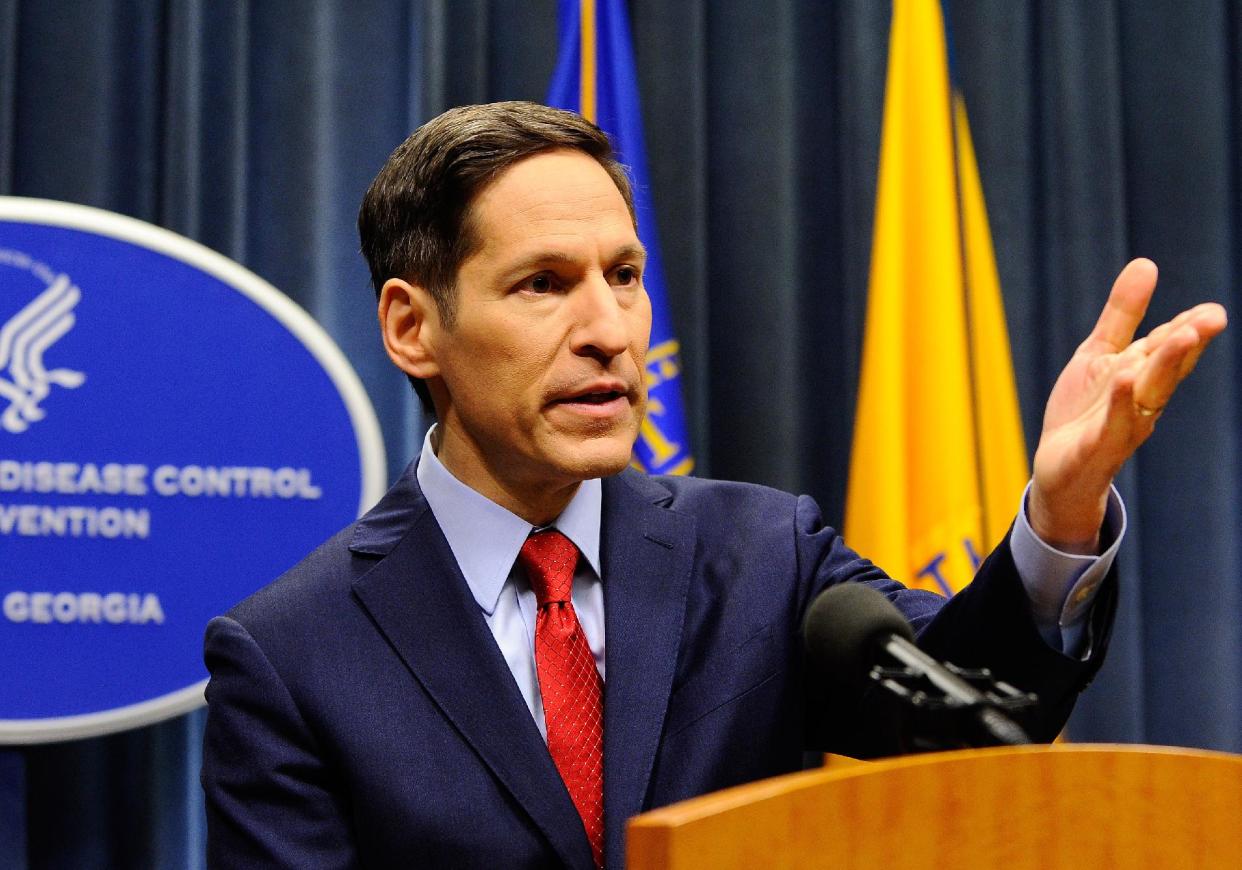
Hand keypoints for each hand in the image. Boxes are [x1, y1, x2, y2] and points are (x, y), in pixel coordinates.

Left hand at [1029, 258, 1226, 551]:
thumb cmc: (1084, 412)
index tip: (1211, 310)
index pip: (1169, 348)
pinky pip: (1112, 423)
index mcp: (1142, 375)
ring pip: (1149, 393)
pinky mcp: (1096, 446)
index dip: (1189, 328)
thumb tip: (1146, 262)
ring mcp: (1120, 423)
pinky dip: (1120, 403)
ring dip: (1166, 366)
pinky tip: (1125, 379)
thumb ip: (1122, 315)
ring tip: (1181, 337)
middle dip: (1187, 343)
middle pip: (1167, 367)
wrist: (1057, 470)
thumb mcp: (1098, 355)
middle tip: (1211, 318)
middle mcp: (1140, 399)